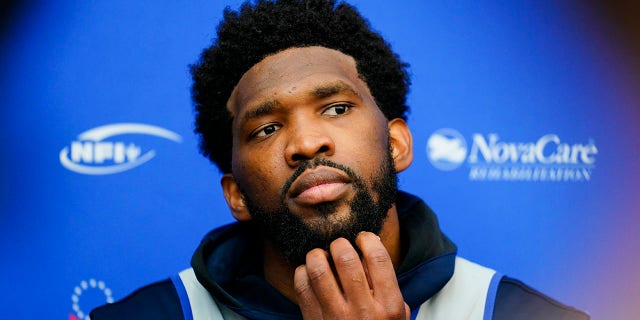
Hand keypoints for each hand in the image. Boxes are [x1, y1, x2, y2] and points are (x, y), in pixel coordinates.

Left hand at [294, 232, 409, 318]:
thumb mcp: (397, 317)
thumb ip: (390, 289)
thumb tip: (374, 255)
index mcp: (388, 305)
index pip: (377, 258)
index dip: (367, 240)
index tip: (363, 239)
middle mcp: (362, 310)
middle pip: (345, 259)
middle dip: (339, 244)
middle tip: (338, 246)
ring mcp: (335, 316)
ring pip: (318, 269)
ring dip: (317, 255)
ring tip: (320, 256)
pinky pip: (302, 287)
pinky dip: (302, 273)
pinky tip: (308, 274)